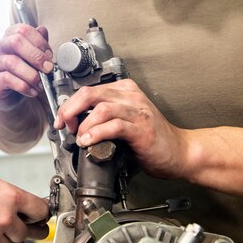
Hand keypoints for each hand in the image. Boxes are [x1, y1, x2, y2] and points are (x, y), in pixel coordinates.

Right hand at [0, 23, 53, 110]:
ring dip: (32, 74)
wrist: (6, 94)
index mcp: (10, 36)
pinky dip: (24, 86)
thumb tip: (43, 30)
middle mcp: (0, 47)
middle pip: (16, 42)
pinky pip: (8, 80)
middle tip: (48, 68)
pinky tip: (32, 91)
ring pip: (12, 62)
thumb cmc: (21, 71)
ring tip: (41, 83)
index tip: (49, 55)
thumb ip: (37, 43)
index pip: (24, 30)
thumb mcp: (32, 56)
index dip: (40, 42)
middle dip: (36, 56)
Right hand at [0, 168, 49, 242]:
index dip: (39, 214)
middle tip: (18, 226)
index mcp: (10, 197)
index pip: (40, 211)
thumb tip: (21, 204)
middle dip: (22, 230)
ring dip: (5, 241)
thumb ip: (8, 195)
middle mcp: (4, 218)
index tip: (38, 215)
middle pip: (27, 234)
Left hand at [55, 79, 186, 179]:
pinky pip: (114, 126)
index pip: (88, 90)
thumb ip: (104, 117)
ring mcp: (137, 112)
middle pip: (90, 94)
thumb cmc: (152, 139)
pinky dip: (97, 133)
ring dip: (83, 124)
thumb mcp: (125, 120)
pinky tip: (89, 142)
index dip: (69, 105)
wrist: (180, 153)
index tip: (61, 119)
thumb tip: (75, 123)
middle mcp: (131, 97)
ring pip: (100, 108)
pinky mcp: (142, 129)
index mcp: (125, 91)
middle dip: (70, 110)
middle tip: (63, 125)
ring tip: (79, 137)